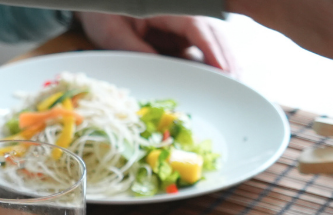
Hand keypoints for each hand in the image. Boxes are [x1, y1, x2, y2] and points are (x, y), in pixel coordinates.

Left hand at [78, 12, 236, 73]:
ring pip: (212, 44)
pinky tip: (218, 83)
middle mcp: (181, 14)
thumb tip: (160, 73)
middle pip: (213, 36)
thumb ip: (136, 51)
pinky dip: (211, 66)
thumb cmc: (103, 14)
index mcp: (168, 7)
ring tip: (231, 89)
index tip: (225, 71)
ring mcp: (183, 26)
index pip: (198, 28)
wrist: (97, 8)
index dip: (214, 50)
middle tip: (235, 87)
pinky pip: (201, 51)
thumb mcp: (114, 33)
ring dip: (222, 65)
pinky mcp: (181, 37)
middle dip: (225, 60)